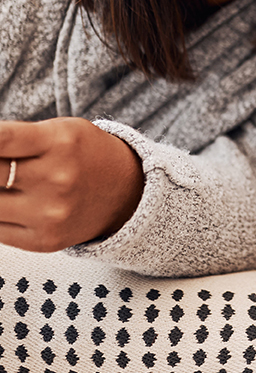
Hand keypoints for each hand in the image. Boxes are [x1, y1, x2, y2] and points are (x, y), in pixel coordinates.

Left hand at [0, 117, 143, 251]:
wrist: (126, 192)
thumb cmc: (83, 154)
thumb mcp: (59, 131)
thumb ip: (12, 139)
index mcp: (60, 141)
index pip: (0, 139)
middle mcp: (56, 178)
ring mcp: (49, 213)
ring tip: (4, 184)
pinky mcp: (43, 241)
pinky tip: (7, 201)